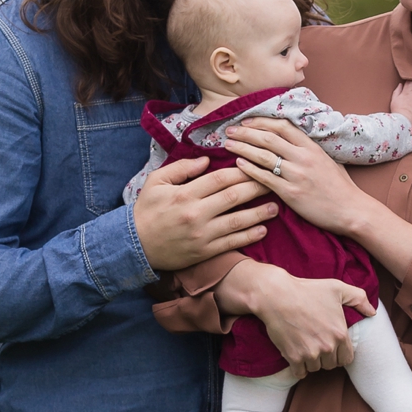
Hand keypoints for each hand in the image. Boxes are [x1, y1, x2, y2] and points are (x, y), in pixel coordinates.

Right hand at [133, 158, 274, 270]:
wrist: (135, 246)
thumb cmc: (146, 210)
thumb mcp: (156, 182)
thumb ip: (182, 168)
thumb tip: (206, 159)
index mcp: (185, 194)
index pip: (219, 179)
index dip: (240, 171)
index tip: (255, 165)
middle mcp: (196, 214)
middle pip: (233, 197)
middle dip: (256, 188)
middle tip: (273, 181)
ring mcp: (202, 234)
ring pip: (237, 221)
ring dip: (259, 213)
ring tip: (275, 206)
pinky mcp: (205, 251)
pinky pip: (232, 243)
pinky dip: (249, 236)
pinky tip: (263, 230)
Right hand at [218, 260, 376, 376]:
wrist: (277, 295)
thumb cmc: (308, 290)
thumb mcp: (337, 288)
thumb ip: (359, 299)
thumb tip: (372, 313)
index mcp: (340, 334)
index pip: (347, 358)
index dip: (340, 353)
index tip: (332, 347)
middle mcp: (327, 347)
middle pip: (331, 365)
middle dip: (326, 357)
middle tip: (317, 345)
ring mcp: (310, 354)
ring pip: (315, 368)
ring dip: (311, 362)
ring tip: (306, 347)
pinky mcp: (294, 357)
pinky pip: (300, 373)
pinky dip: (298, 368)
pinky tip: (296, 357)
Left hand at [223, 118, 374, 237]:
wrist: (352, 210)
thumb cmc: (341, 187)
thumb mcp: (328, 159)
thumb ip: (309, 149)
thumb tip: (293, 140)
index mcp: (311, 146)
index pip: (281, 126)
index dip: (261, 121)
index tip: (245, 121)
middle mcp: (303, 157)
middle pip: (268, 138)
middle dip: (245, 132)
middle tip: (229, 130)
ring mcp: (297, 174)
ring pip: (263, 156)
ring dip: (242, 148)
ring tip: (227, 145)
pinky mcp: (291, 193)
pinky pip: (265, 178)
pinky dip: (249, 169)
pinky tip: (238, 164)